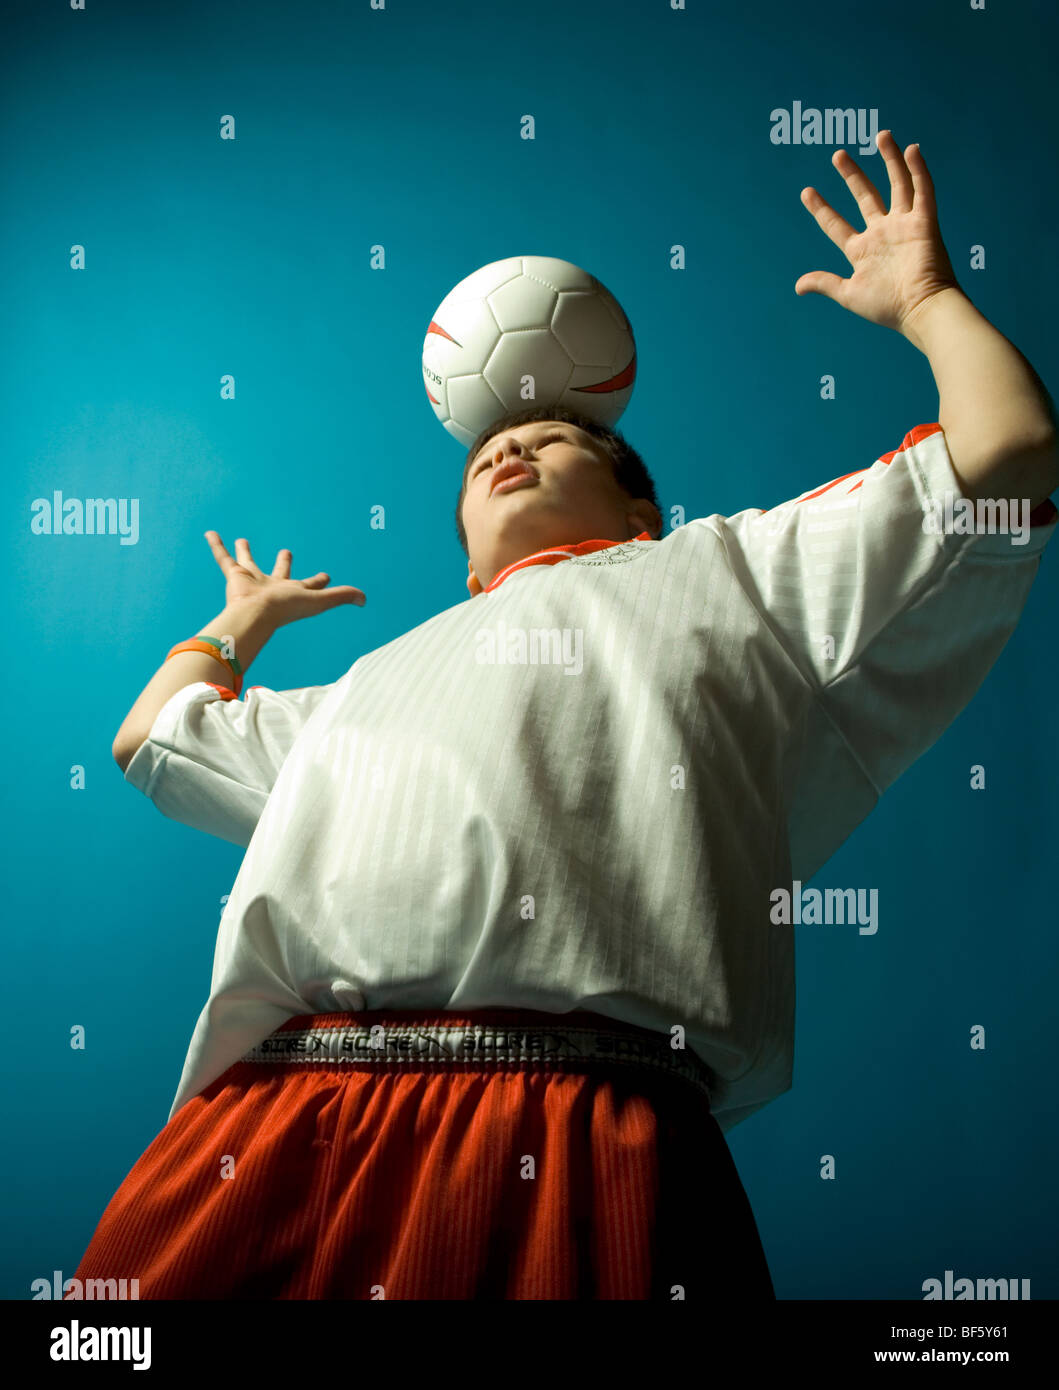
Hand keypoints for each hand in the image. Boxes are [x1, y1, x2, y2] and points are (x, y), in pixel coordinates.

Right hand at [205, 531, 365, 626]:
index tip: (326, 576)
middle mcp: (272, 586)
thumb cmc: (286, 608)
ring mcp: (252, 580)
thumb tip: (365, 599)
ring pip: (248, 561)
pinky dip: (216, 546)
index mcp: (293, 592)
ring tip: (243, 540)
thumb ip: (341, 597)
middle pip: (279, 571)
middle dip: (283, 562)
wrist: (255, 613)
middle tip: (286, 551)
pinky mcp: (234, 575)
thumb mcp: (320, 600)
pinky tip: (210, 533)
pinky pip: (223, 558)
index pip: (309, 585)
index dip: (319, 581)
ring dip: (245, 551)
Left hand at [795, 130, 959, 335]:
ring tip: (881, 135)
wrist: (921, 310)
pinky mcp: (925, 223)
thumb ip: (825, 283)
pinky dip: (918, 169)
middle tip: (838, 155)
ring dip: (890, 159)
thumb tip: (798, 286)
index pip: (836, 224)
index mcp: (862, 250)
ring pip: (897, 184)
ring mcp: (904, 226)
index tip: (806, 192)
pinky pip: (923, 190)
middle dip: (852, 175)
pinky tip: (911, 149)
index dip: (821, 209)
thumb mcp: (849, 294)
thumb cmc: (886, 307)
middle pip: (865, 196)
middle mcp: (882, 233)